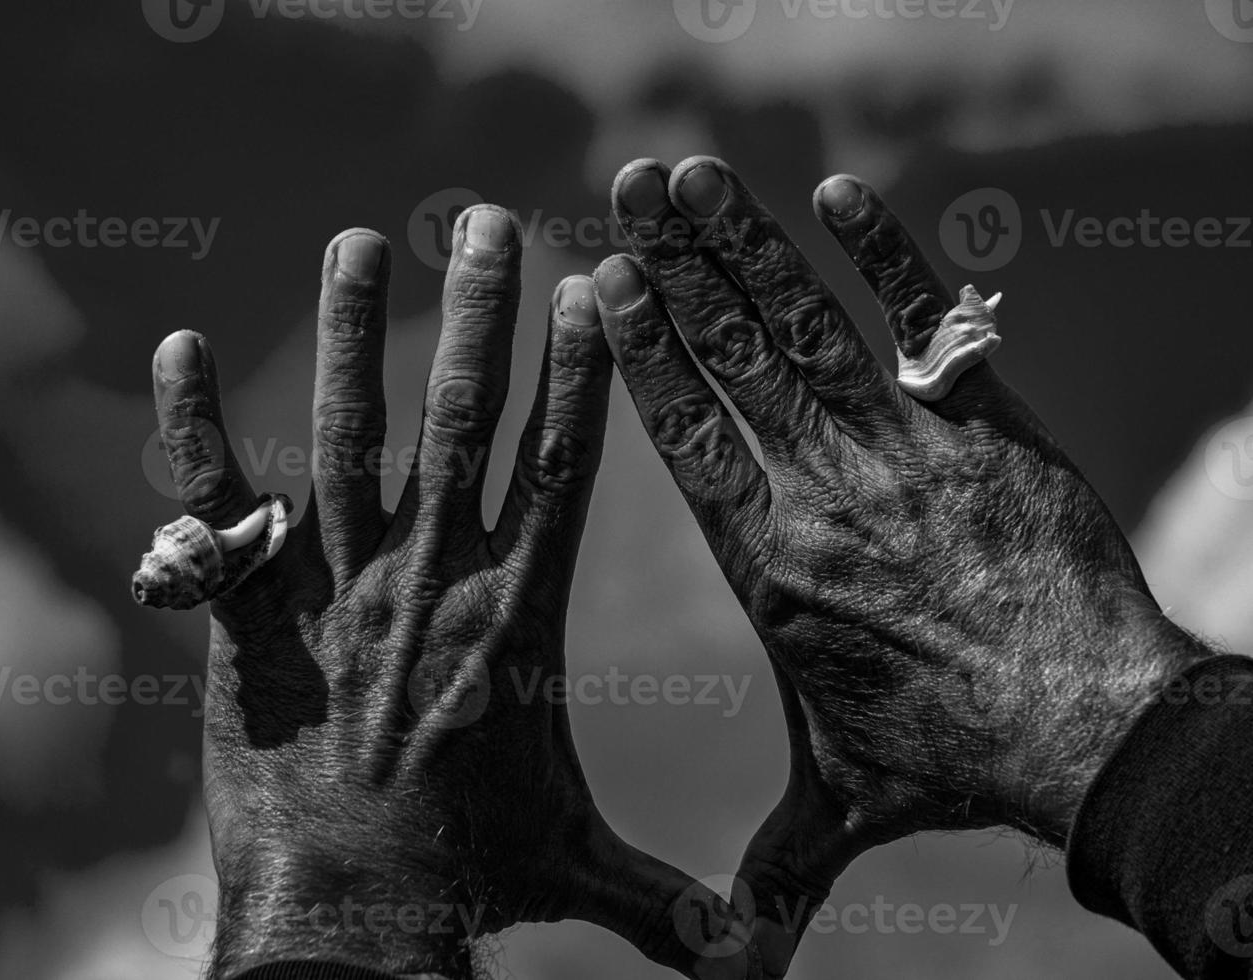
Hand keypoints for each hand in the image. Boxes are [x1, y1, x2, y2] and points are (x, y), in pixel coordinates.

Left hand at [144, 208, 726, 977]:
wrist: (345, 919)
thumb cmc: (471, 882)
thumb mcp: (583, 869)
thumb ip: (671, 894)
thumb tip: (753, 960)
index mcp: (513, 614)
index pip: (559, 467)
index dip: (578, 372)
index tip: (589, 289)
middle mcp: (426, 582)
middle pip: (460, 423)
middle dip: (477, 315)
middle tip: (486, 220)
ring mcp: (330, 591)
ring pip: (348, 436)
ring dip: (355, 332)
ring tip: (361, 241)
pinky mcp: (244, 615)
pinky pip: (210, 504)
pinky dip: (192, 425)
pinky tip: (178, 347)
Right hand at [592, 157, 1213, 975]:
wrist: (1081, 726)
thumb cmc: (943, 764)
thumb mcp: (838, 804)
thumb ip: (772, 863)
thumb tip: (734, 975)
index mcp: (768, 564)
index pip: (686, 437)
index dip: (645, 355)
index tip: (610, 284)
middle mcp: (821, 492)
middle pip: (735, 358)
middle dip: (679, 265)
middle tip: (629, 186)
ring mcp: (902, 450)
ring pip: (809, 328)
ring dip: (751, 244)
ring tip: (696, 174)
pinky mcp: (981, 425)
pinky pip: (920, 324)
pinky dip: (885, 255)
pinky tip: (839, 194)